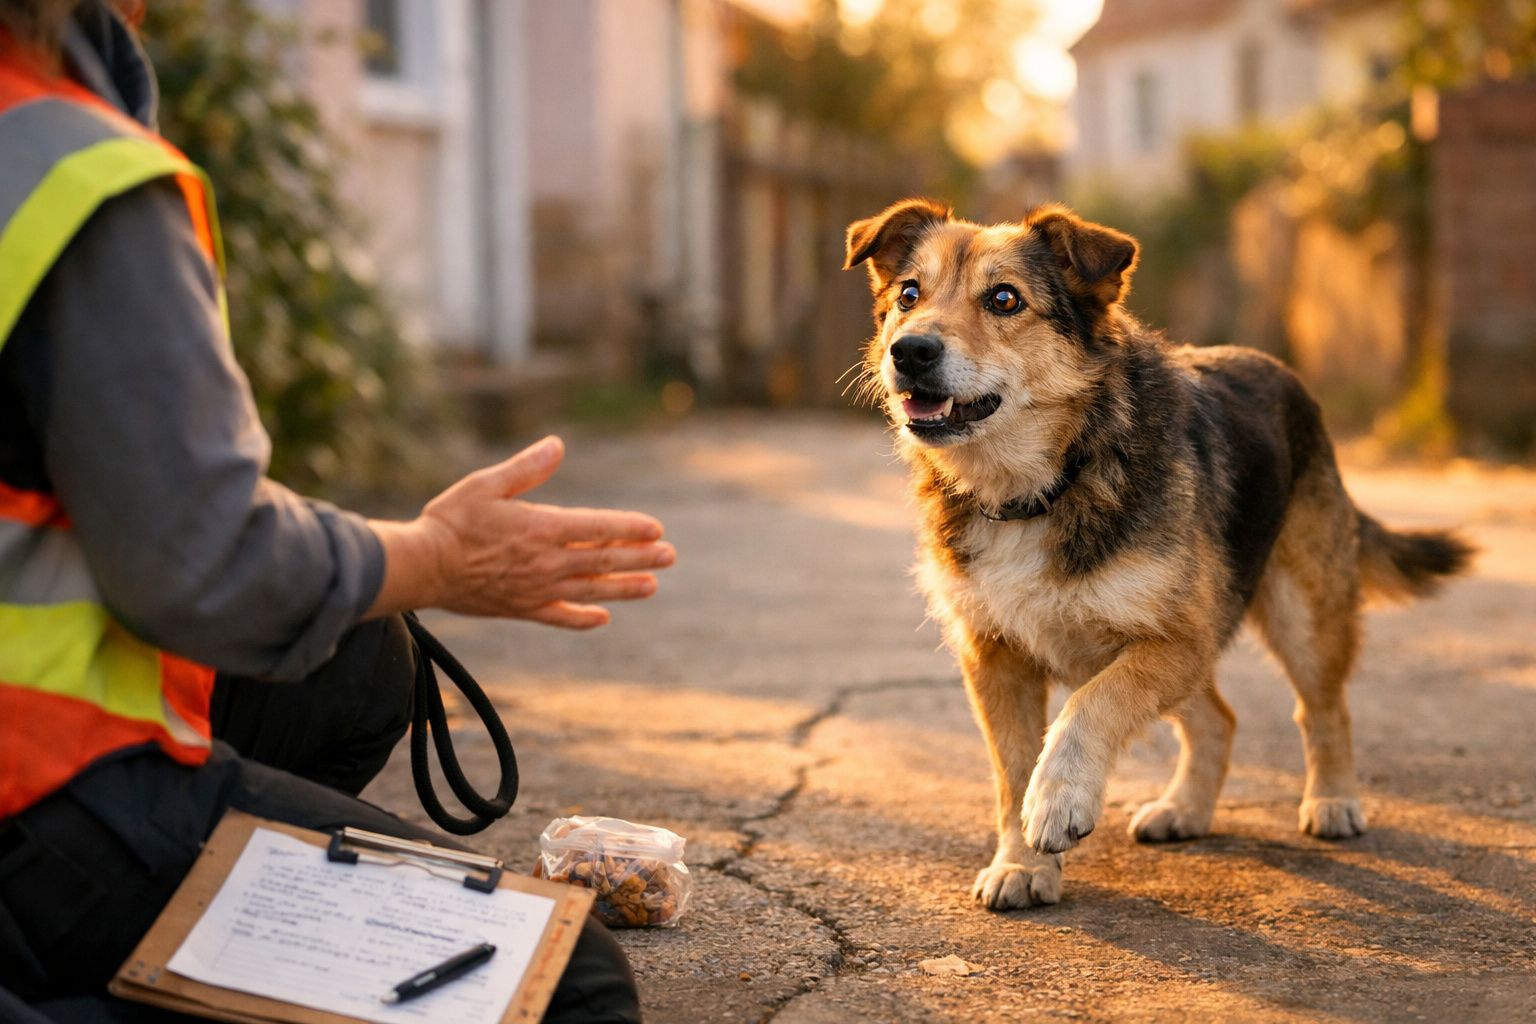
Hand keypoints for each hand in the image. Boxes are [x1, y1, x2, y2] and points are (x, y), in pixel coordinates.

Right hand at [368, 436, 674, 627]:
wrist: (421, 567)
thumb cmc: (450, 520)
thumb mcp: (487, 484)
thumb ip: (527, 467)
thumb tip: (558, 444)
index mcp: (541, 527)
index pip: (597, 528)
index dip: (629, 528)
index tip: (656, 529)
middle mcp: (546, 561)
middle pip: (603, 561)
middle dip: (640, 558)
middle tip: (670, 557)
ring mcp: (536, 588)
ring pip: (590, 590)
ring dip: (624, 588)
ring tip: (651, 586)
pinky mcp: (522, 608)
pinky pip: (560, 616)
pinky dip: (583, 618)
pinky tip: (602, 618)